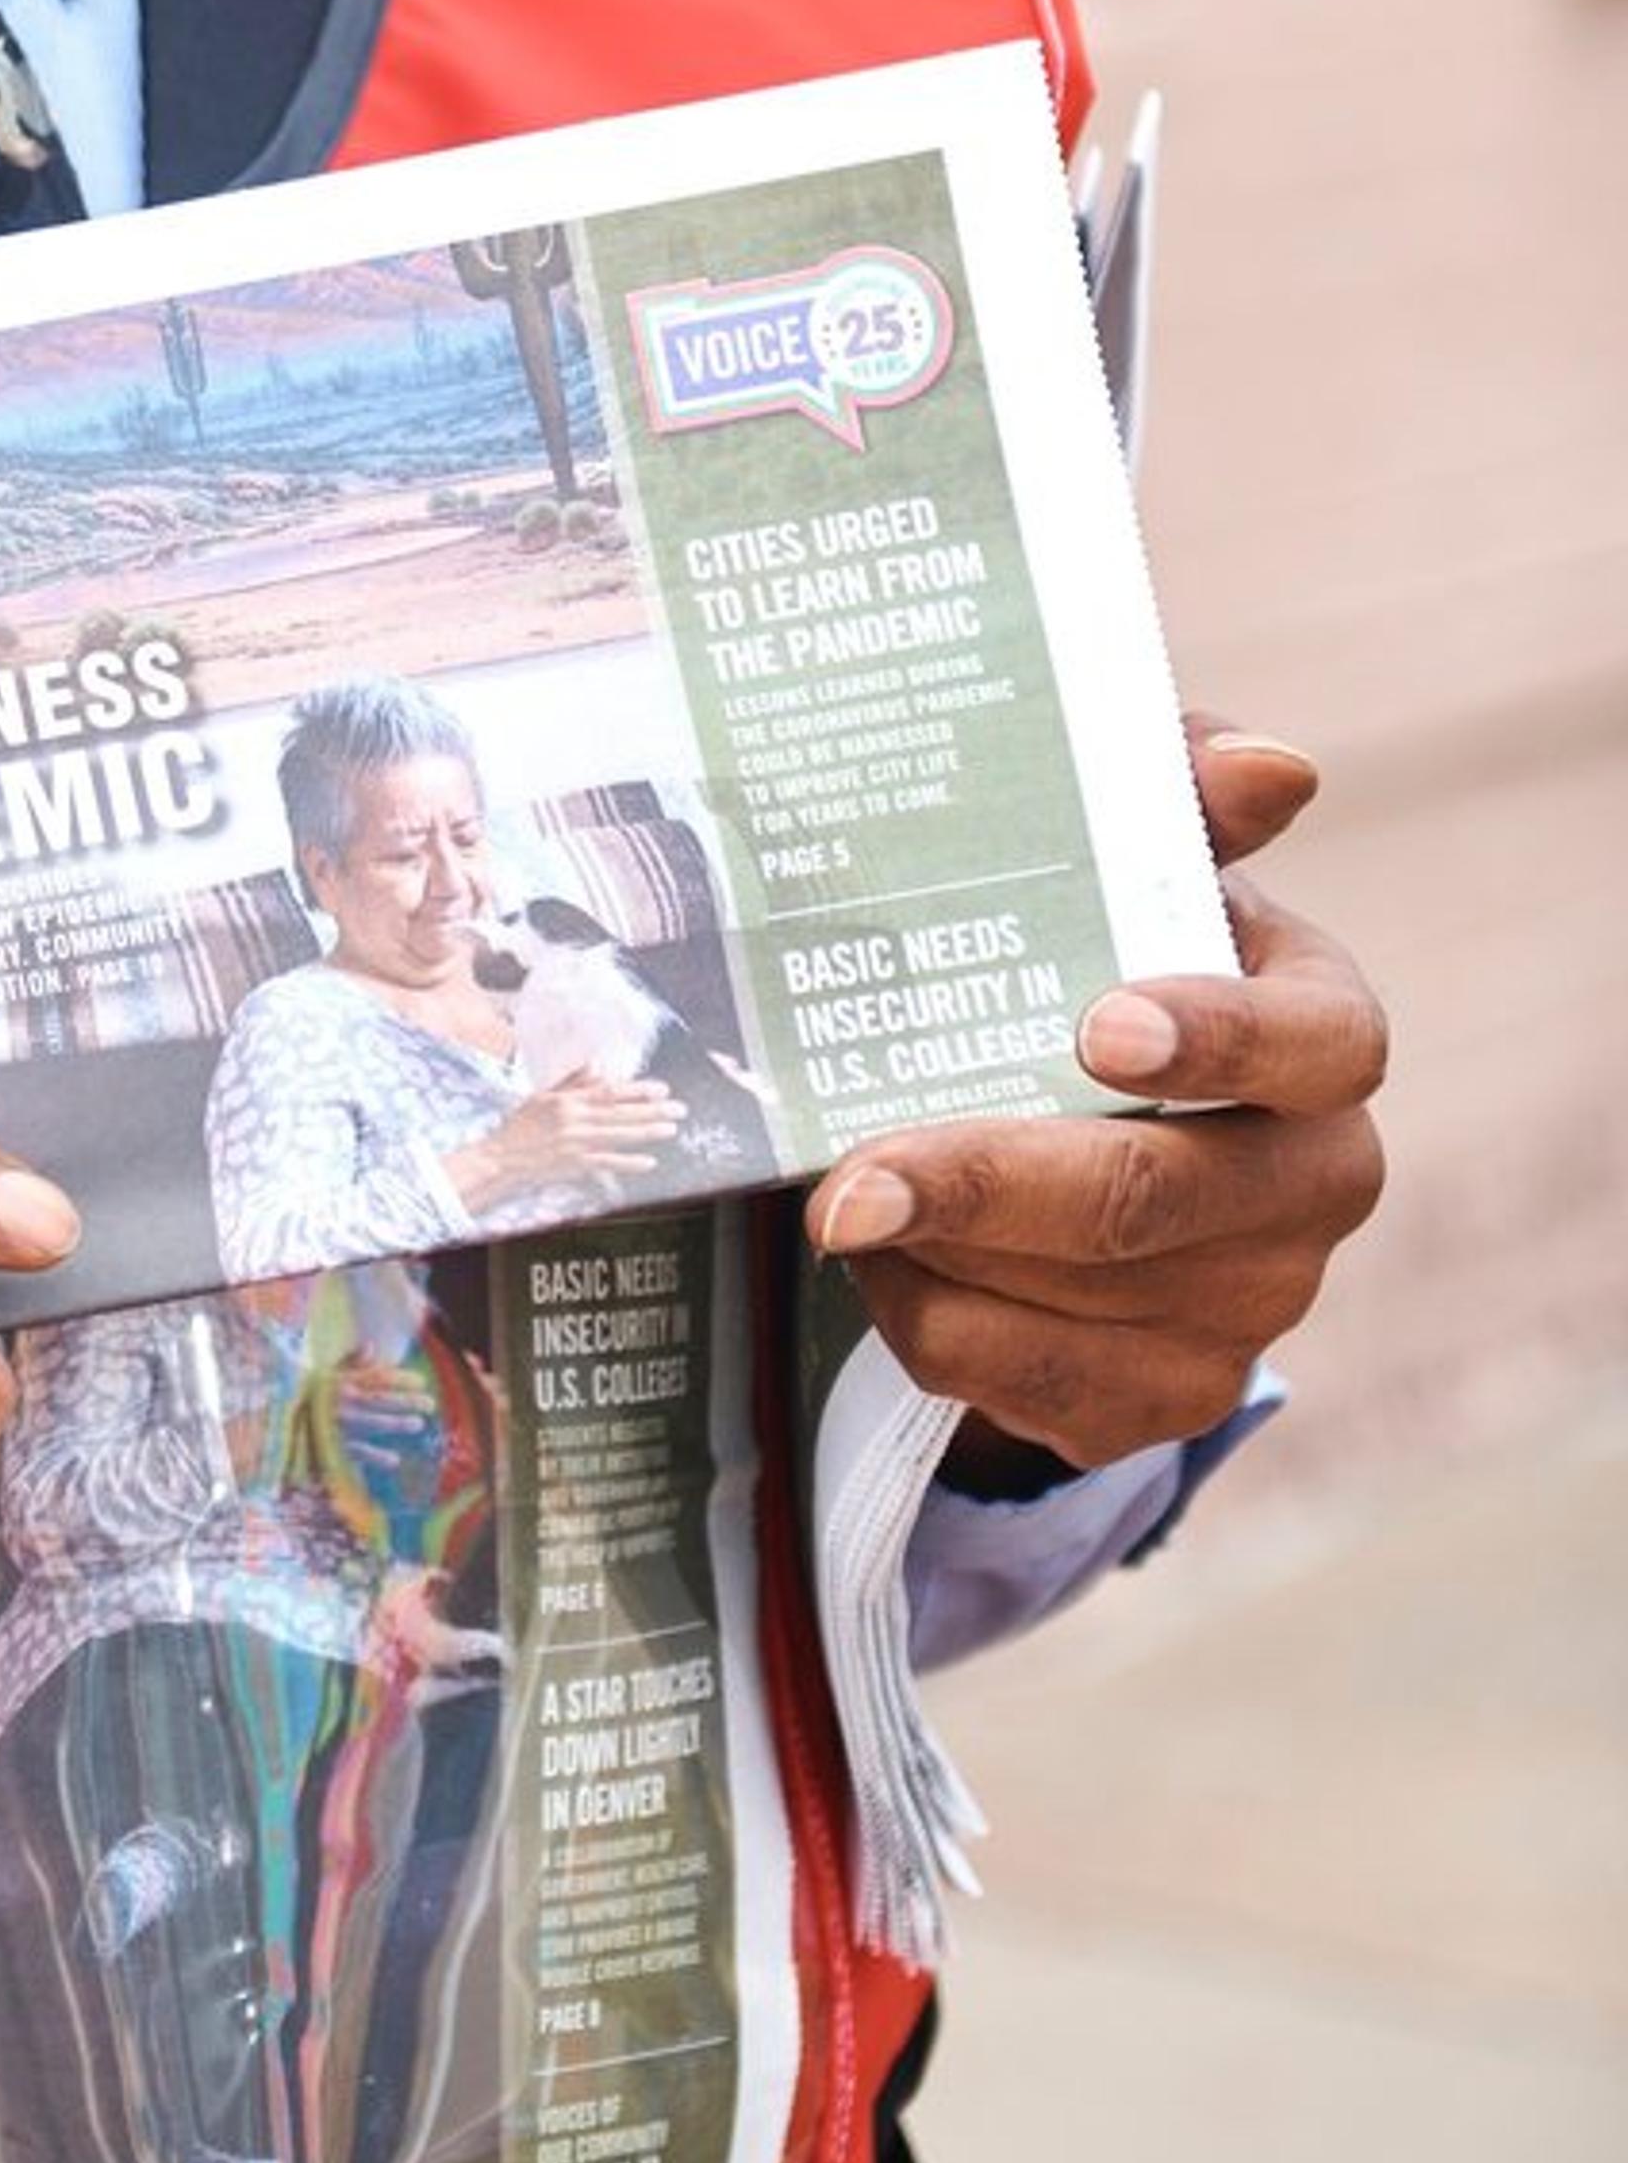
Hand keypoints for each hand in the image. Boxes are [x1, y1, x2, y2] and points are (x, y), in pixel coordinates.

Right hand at [464, 1064, 679, 1209]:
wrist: (502, 1158)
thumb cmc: (520, 1127)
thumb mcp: (543, 1097)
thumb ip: (572, 1082)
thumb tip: (596, 1065)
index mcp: (567, 1100)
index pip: (609, 1091)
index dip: (637, 1090)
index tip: (661, 1088)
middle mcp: (574, 1119)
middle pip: (620, 1113)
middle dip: (652, 1110)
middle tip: (678, 1109)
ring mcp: (576, 1143)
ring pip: (619, 1136)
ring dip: (647, 1133)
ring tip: (670, 1130)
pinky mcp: (575, 1165)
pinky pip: (608, 1163)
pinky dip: (629, 1163)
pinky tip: (649, 1162)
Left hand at [807, 720, 1386, 1475]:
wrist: (1067, 1123)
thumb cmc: (1099, 955)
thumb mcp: (1127, 862)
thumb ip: (1176, 793)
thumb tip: (1266, 766)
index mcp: (1324, 1036)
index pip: (1315, 1046)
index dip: (1217, 1038)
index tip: (1096, 1026)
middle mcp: (1313, 1183)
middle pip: (1153, 1200)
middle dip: (988, 1184)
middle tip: (850, 1179)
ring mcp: (1252, 1306)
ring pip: (1068, 1296)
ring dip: (929, 1247)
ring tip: (837, 1185)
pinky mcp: (1167, 1396)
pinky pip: (1018, 1376)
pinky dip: (924, 1314)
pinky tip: (883, 1256)